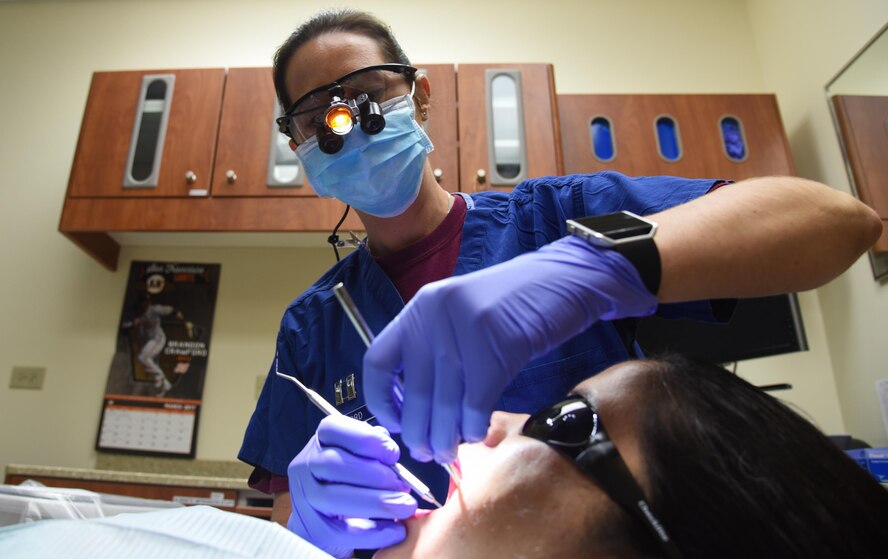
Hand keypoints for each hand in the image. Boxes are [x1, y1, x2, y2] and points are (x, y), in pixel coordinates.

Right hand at [286, 415, 416, 557]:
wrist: (323, 518)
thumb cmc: (348, 480)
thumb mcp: (358, 456)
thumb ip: (373, 449)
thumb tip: (390, 450)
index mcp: (320, 440)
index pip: (333, 428)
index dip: (366, 439)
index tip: (393, 454)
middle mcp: (305, 464)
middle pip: (334, 464)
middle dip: (374, 475)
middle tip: (403, 486)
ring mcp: (305, 497)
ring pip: (334, 497)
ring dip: (375, 502)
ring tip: (404, 507)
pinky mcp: (311, 527)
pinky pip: (339, 531)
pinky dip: (371, 532)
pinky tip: (394, 530)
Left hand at [363, 236, 657, 462]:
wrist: (564, 280)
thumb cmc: (514, 306)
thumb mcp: (460, 317)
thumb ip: (435, 351)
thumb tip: (416, 412)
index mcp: (419, 308)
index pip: (377, 362)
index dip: (382, 401)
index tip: (397, 423)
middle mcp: (433, 316)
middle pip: (412, 392)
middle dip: (417, 433)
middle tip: (428, 453)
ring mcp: (464, 329)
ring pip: (444, 404)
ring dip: (445, 438)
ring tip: (449, 452)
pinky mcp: (497, 346)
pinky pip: (475, 403)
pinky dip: (473, 427)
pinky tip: (478, 434)